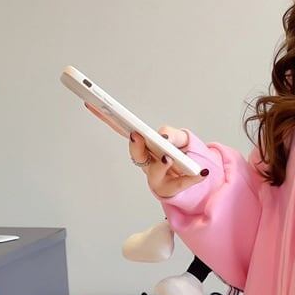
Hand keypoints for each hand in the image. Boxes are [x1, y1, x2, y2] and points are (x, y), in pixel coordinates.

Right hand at [82, 103, 208, 198]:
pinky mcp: (172, 189)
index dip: (106, 118)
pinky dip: (191, 178)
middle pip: (137, 156)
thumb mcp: (183, 139)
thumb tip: (162, 137)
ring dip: (160, 165)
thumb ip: (173, 135)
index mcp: (145, 145)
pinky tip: (201, 173)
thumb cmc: (185, 154)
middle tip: (137, 135)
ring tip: (168, 158)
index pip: (122, 130)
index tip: (94, 105)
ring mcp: (157, 178)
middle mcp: (147, 162)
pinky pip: (180, 184)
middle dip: (136, 146)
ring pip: (154, 174)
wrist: (200, 174)